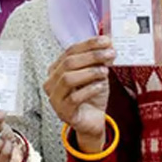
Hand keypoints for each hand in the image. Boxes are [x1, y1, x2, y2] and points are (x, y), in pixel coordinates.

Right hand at [43, 36, 113, 152]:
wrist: (92, 121)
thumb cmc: (91, 96)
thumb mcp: (96, 74)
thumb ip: (98, 60)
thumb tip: (107, 43)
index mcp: (57, 69)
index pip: (70, 51)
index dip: (88, 44)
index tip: (106, 41)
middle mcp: (52, 81)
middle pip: (68, 62)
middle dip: (92, 56)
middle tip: (110, 54)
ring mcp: (55, 97)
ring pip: (68, 78)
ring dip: (90, 72)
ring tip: (105, 71)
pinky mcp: (63, 111)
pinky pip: (74, 98)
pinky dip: (89, 89)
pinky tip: (100, 86)